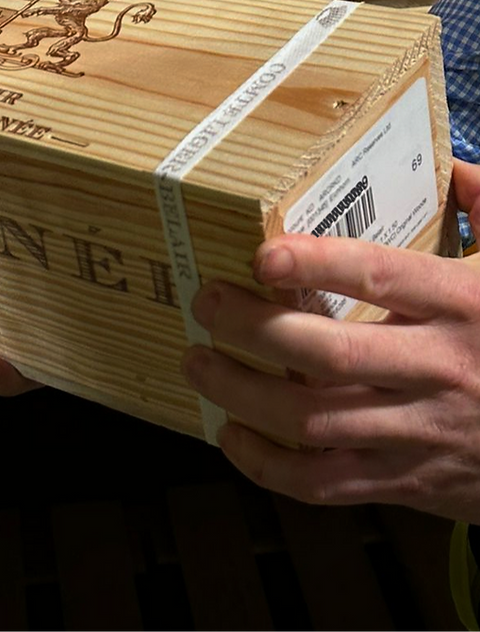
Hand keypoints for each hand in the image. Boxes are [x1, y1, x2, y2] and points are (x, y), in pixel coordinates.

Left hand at [181, 160, 479, 522]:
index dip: (315, 262)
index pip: (380, 276)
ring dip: (240, 392)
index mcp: (465, 306)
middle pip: (329, 353)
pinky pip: (322, 482)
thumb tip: (449, 169)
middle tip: (207, 303)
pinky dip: (265, 464)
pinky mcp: (405, 482)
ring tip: (198, 362)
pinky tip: (232, 433)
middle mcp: (440, 370)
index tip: (260, 256)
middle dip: (252, 327)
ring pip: (312, 419)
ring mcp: (420, 433)